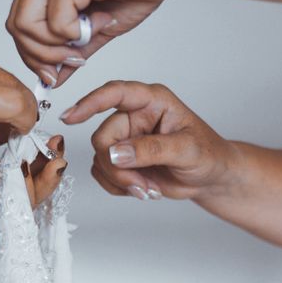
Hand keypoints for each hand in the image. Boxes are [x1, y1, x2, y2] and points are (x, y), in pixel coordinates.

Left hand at [7, 0, 179, 87]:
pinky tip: (96, 25)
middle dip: (38, 55)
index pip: (19, 24)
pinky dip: (74, 34)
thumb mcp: (97, 30)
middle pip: (16, 26)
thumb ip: (72, 52)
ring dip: (53, 47)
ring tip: (82, 44)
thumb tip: (54, 78)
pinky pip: (55, 22)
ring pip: (26, 24)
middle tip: (66, 63)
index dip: (32, 54)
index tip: (52, 73)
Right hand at [61, 81, 237, 200]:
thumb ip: (151, 149)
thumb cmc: (208, 155)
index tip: (70, 117)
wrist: (211, 178)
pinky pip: (101, 173)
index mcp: (152, 101)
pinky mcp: (120, 159)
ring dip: (120, 180)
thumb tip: (115, 153)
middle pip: (102, 137)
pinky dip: (118, 186)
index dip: (90, 103)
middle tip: (140, 183)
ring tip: (148, 189)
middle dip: (118, 166)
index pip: (115, 93)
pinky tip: (142, 188)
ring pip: (99, 159)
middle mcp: (134, 116)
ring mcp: (125, 138)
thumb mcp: (186, 150)